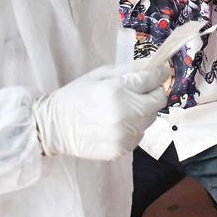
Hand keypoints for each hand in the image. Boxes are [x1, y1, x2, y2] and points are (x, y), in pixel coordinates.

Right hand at [32, 65, 167, 160]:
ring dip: (145, 111)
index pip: (151, 80)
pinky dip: (135, 128)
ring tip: (128, 108)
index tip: (163, 71)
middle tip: (146, 90)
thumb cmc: (75, 97)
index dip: (160, 74)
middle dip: (154, 93)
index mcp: (116, 90)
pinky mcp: (121, 150)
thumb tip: (150, 66)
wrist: (53, 128)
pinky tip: (119, 123)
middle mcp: (124, 113)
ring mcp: (124, 134)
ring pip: (150, 120)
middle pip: (157, 102)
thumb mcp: (98, 75)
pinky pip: (139, 135)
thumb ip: (126, 70)